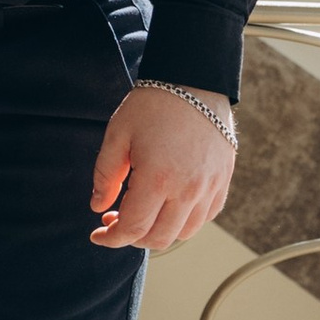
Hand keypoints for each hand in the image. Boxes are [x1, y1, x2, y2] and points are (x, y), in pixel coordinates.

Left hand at [90, 86, 232, 250]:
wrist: (194, 81)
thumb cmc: (152, 105)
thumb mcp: (118, 134)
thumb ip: (106, 175)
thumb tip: (98, 207)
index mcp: (158, 178)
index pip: (133, 228)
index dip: (111, 238)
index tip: (97, 235)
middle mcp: (188, 189)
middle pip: (159, 238)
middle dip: (132, 238)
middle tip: (115, 221)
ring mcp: (210, 187)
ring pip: (184, 233)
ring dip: (158, 232)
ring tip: (141, 213)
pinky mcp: (223, 181)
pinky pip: (205, 217)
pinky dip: (184, 221)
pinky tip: (167, 206)